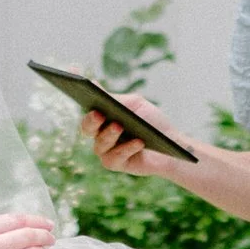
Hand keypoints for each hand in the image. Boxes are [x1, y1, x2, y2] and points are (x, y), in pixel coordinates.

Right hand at [81, 92, 199, 177]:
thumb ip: (115, 99)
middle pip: (87, 127)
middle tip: (99, 113)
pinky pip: (115, 157)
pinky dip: (127, 148)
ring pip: (100, 144)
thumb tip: (93, 84)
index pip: (87, 107)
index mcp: (103, 117)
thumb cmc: (151, 123)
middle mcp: (99, 134)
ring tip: (120, 126)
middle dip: (91, 120)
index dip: (79, 93)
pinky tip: (138, 142)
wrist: (171, 145)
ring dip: (110, 135)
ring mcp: (105, 150)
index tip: (78, 84)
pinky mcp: (115, 164)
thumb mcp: (134, 105)